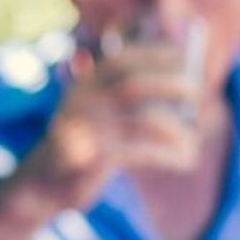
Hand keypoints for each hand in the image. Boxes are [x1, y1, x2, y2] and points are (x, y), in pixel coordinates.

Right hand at [15, 42, 199, 210]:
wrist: (41, 184)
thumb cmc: (81, 148)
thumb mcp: (95, 117)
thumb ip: (124, 100)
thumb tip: (183, 88)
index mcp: (83, 87)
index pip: (120, 61)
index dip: (152, 54)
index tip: (182, 55)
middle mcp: (83, 103)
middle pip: (134, 85)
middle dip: (171, 84)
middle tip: (198, 91)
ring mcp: (88, 130)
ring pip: (143, 120)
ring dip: (176, 128)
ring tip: (193, 139)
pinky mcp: (95, 159)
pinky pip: (143, 152)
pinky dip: (170, 154)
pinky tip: (186, 159)